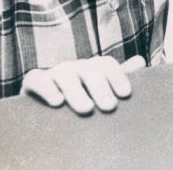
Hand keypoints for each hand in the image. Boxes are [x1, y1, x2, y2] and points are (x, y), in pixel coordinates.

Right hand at [22, 55, 144, 115]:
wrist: (42, 111)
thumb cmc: (79, 101)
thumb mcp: (98, 91)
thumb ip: (118, 77)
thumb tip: (140, 61)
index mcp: (90, 68)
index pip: (105, 64)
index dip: (117, 76)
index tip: (125, 94)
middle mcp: (73, 67)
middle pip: (88, 69)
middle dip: (100, 87)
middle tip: (109, 107)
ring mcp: (53, 73)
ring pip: (65, 74)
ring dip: (77, 91)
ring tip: (86, 109)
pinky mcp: (32, 83)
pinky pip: (37, 79)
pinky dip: (47, 88)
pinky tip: (57, 102)